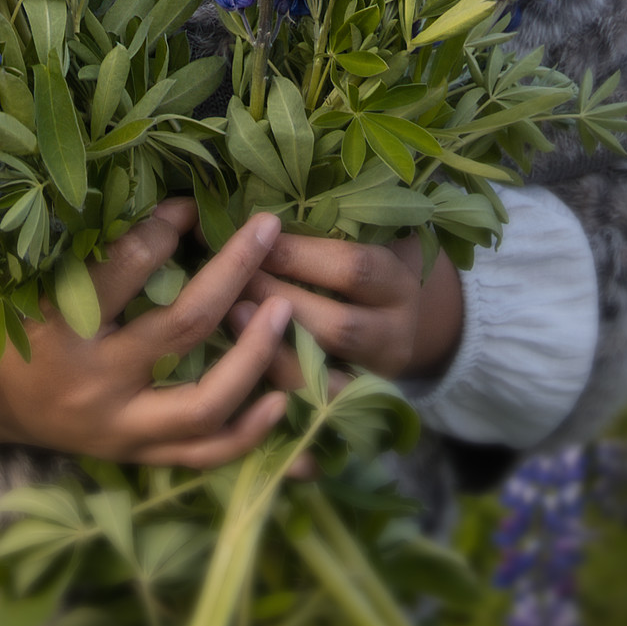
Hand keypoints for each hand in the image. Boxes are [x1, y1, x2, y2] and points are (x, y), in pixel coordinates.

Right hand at [0, 205, 297, 468]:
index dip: (165, 227)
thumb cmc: (12, 323)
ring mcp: (120, 428)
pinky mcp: (135, 457)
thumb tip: (174, 211)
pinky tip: (279, 401)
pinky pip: (205, 454)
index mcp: (61, 325)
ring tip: (285, 310)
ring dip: (256, 355)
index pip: (126, 267)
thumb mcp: (37, 281)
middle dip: (232, 273)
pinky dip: (249, 431)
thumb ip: (98, 255)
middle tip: (265, 232)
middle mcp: (94, 381)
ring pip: (206, 401)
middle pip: (183, 326)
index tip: (192, 203)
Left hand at [228, 233, 462, 383]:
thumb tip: (237, 217)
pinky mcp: (348, 407)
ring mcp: (372, 378)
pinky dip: (273, 381)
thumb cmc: (350, 270)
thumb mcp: (350, 243)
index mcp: (396, 284)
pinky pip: (307, 404)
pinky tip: (238, 360)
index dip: (298, 255)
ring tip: (230, 312)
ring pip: (322, 373)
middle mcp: (394, 336)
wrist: (388, 324)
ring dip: (269, 343)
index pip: (353, 269)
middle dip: (277, 300)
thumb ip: (311, 233)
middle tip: (230, 278)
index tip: (253, 238)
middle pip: (337, 325)